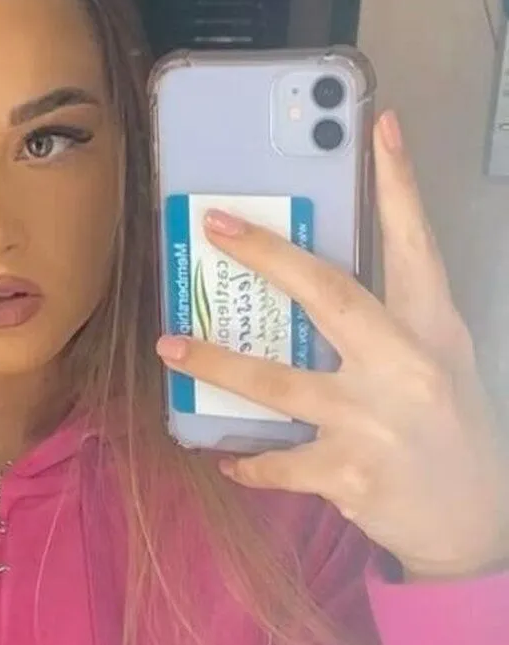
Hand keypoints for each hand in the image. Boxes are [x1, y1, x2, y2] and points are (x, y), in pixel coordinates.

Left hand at [156, 111, 508, 579]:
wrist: (475, 519)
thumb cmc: (449, 430)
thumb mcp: (437, 363)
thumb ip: (387, 327)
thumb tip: (310, 293)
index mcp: (432, 330)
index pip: (416, 245)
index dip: (397, 185)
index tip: (379, 126)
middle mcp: (406, 366)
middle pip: (330, 295)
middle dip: (269, 256)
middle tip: (217, 226)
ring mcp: (376, 421)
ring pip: (279, 382)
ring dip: (216, 363)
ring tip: (169, 346)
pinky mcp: (350, 473)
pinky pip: (277, 462)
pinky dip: (248, 461)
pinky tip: (225, 455)